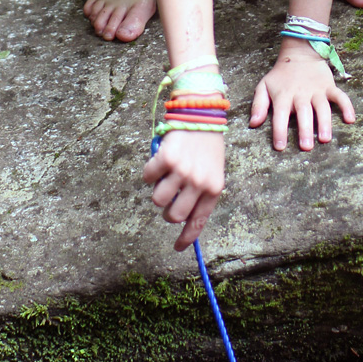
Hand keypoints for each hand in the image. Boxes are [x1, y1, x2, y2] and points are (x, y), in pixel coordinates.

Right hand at [144, 130, 224, 250]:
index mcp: (213, 188)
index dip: (187, 237)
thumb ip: (199, 191)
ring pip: (158, 199)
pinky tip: (157, 163)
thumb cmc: (207, 144)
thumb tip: (179, 212)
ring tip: (164, 177)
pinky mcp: (166, 158)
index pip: (198, 221)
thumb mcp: (212, 170)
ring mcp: (183, 171)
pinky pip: (148, 177)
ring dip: (157, 191)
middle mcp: (199, 182)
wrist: (203, 113)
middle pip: (174, 215)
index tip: (178, 248)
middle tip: (169, 198)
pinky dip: (149, 172)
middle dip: (167, 211)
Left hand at [249, 42, 354, 150]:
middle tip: (306, 147)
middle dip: (305, 130)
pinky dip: (347, 106)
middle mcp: (300, 94)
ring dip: (324, 123)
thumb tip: (253, 124)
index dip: (279, 131)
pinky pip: (340, 96)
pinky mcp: (329, 86)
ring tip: (325, 139)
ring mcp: (317, 90)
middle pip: (303, 113)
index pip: (280, 115)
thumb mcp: (264, 86)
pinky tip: (350, 119)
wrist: (300, 53)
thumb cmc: (280, 75)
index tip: (280, 147)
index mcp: (283, 95)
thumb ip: (258, 105)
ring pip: (322, 107)